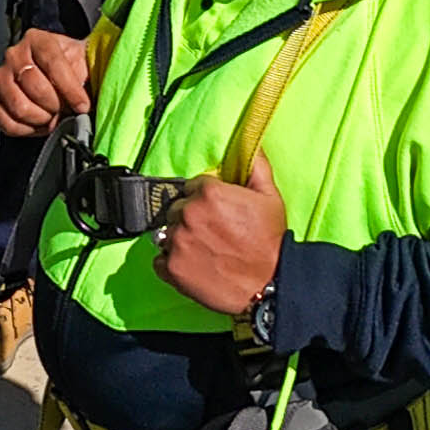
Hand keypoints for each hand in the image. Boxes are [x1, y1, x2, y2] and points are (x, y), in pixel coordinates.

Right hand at [0, 28, 93, 138]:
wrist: (57, 74)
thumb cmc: (71, 68)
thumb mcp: (83, 62)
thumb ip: (85, 75)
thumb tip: (84, 103)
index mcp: (37, 40)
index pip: (53, 63)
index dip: (70, 88)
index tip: (82, 106)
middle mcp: (14, 55)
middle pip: (34, 87)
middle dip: (55, 106)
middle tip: (66, 110)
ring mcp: (0, 77)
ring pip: (19, 107)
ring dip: (42, 118)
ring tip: (53, 116)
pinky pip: (7, 123)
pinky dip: (28, 129)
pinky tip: (40, 123)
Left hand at [154, 151, 288, 314]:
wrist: (271, 284)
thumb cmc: (271, 243)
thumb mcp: (270, 197)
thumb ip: (255, 166)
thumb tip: (250, 145)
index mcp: (209, 193)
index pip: (193, 186)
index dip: (206, 199)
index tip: (218, 212)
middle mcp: (188, 214)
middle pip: (177, 208)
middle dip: (191, 218)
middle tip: (212, 233)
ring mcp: (176, 242)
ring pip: (167, 232)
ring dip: (180, 239)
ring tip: (204, 250)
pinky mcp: (171, 268)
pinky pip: (159, 259)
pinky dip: (172, 262)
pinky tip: (193, 265)